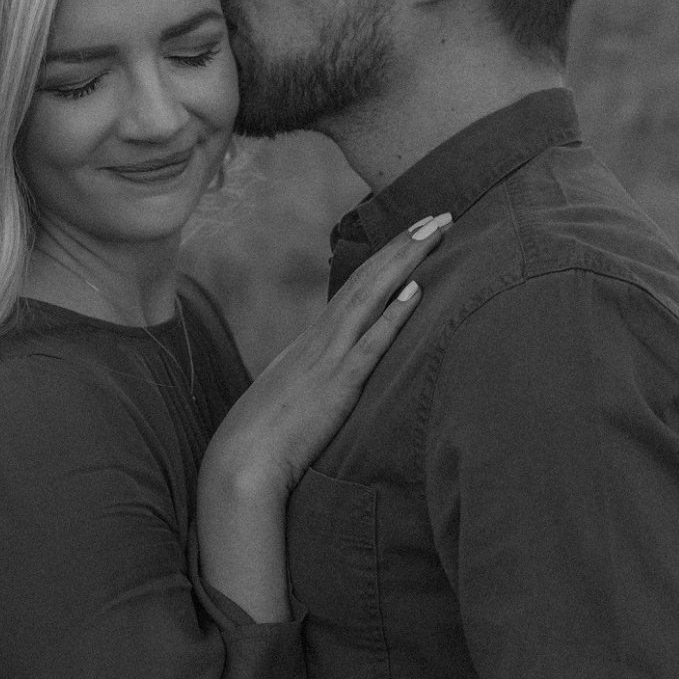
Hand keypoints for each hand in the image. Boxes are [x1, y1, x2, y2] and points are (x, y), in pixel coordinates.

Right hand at [203, 211, 452, 494]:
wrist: (238, 465)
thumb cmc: (264, 440)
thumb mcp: (295, 398)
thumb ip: (317, 381)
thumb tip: (333, 377)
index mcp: (313, 342)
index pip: (357, 287)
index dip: (387, 258)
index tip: (416, 232)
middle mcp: (322, 339)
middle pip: (369, 278)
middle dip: (405, 243)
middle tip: (440, 213)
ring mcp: (329, 359)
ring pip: (372, 297)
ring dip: (405, 261)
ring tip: (436, 230)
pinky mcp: (337, 388)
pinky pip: (370, 345)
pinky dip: (393, 315)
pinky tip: (416, 290)